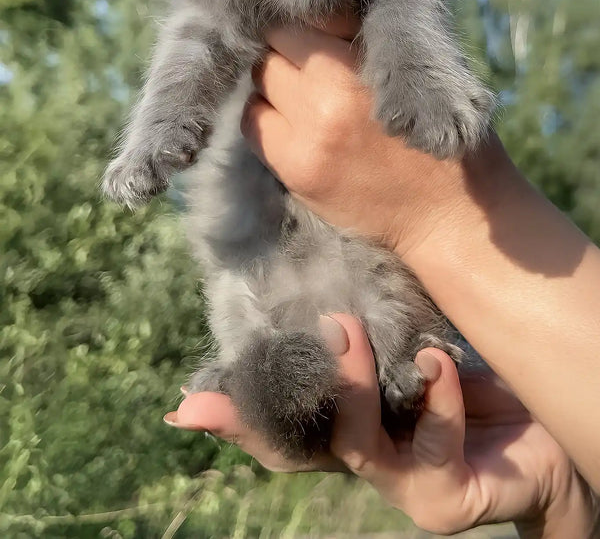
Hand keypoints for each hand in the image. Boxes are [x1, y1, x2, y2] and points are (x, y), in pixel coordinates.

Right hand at [164, 316, 594, 537]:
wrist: (551, 427)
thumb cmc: (476, 378)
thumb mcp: (411, 345)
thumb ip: (366, 331)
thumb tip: (322, 285)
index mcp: (351, 424)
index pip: (278, 426)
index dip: (231, 418)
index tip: (186, 407)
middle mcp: (366, 460)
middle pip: (296, 450)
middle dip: (263, 414)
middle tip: (262, 350)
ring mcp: (402, 488)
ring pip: (353, 447)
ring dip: (349, 387)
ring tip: (347, 329)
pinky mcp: (445, 500)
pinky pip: (430, 449)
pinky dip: (434, 396)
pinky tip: (437, 360)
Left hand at [240, 17, 512, 255]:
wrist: (450, 214)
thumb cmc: (444, 133)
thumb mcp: (418, 69)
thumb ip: (367, 39)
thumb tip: (322, 10)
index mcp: (364, 67)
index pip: (301, 20)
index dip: (310, 22)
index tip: (322, 31)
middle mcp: (329, 99)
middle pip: (273, 48)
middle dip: (288, 50)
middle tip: (310, 63)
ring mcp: (307, 139)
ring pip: (258, 83)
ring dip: (274, 83)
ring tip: (302, 95)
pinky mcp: (295, 170)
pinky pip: (253, 124)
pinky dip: (265, 116)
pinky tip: (291, 123)